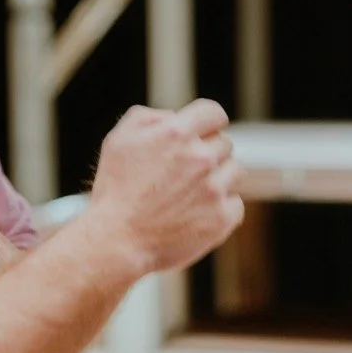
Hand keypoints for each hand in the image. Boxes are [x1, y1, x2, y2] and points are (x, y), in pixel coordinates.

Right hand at [87, 97, 244, 274]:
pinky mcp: (222, 218)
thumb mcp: (119, 138)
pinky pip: (236, 203)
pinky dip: (222, 207)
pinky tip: (198, 212)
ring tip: (191, 193)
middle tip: (184, 172)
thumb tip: (174, 117)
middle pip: (224, 143)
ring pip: (235, 171)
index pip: (213, 113)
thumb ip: (150, 117)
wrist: (116, 239)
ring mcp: (214, 189)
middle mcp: (200, 158)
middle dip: (208, 152)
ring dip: (219, 178)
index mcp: (176, 134)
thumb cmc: (115, 188)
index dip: (208, 121)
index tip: (204, 132)